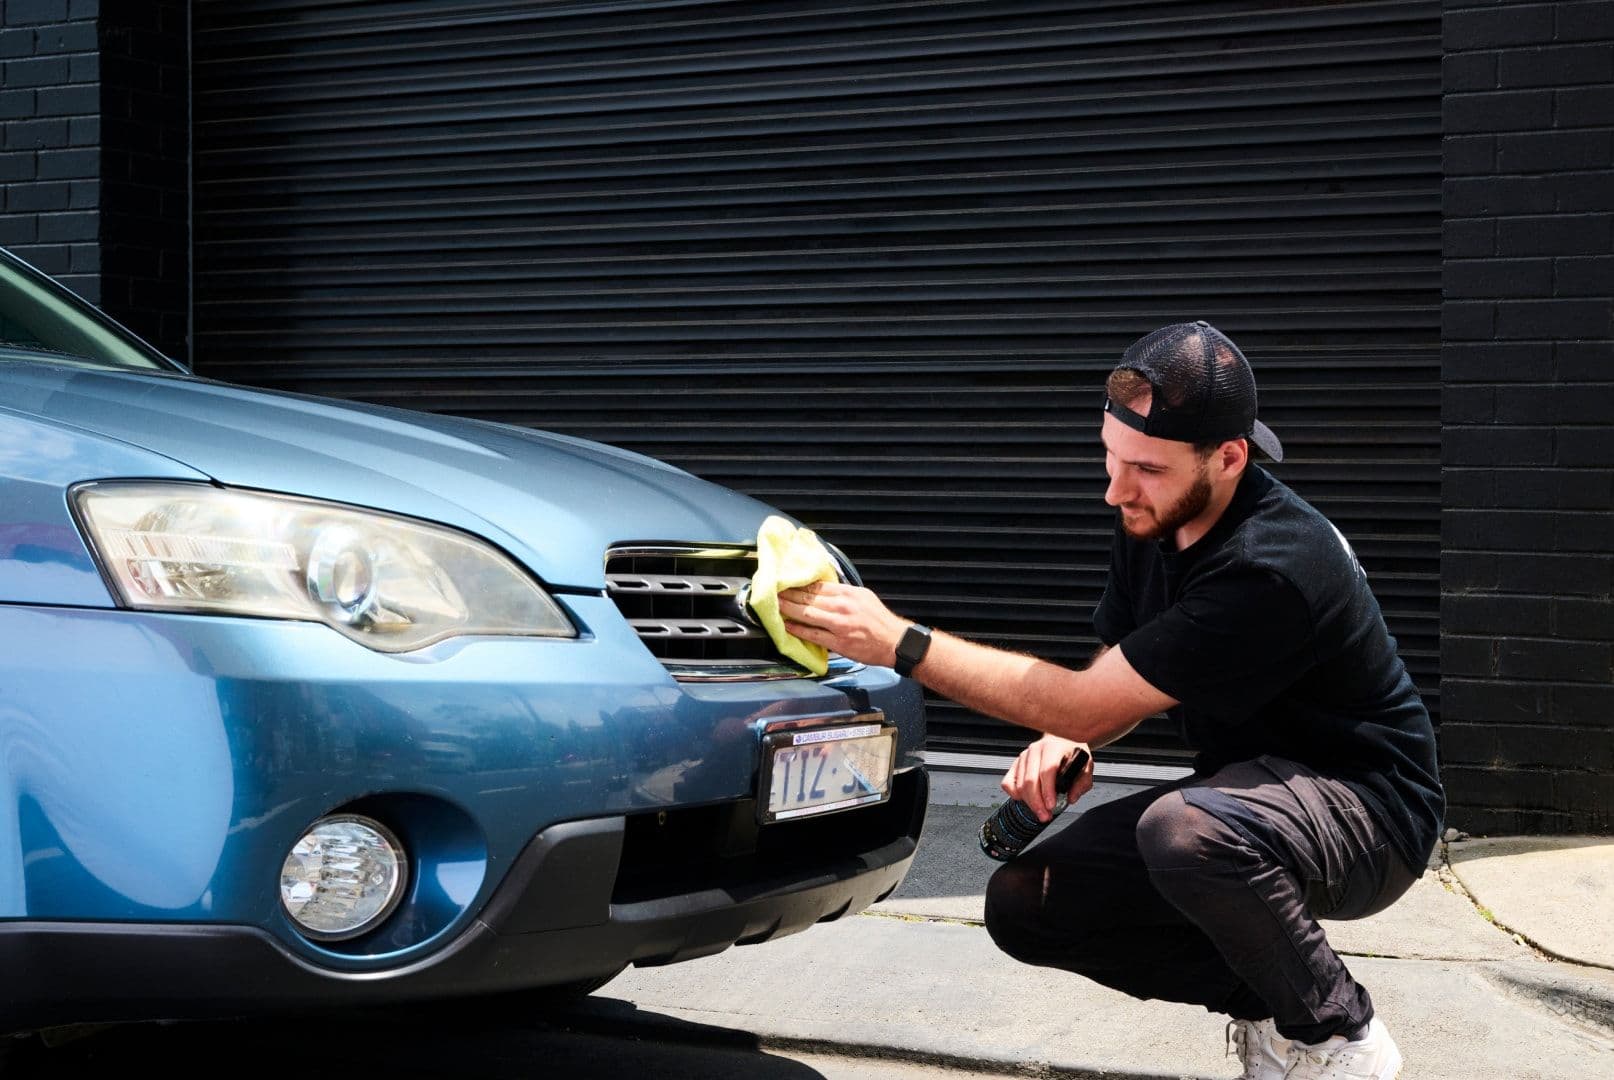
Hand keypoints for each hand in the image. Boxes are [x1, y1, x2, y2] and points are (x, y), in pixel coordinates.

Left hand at [776, 582, 910, 667]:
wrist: (895, 642)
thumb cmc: (880, 621)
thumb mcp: (864, 597)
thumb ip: (844, 593)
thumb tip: (823, 589)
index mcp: (848, 593)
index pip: (817, 585)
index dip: (799, 584)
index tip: (786, 582)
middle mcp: (843, 606)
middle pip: (809, 597)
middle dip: (789, 594)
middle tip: (773, 591)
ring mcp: (839, 624)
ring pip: (807, 614)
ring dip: (788, 609)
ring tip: (776, 606)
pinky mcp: (838, 642)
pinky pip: (813, 635)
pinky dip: (798, 630)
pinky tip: (788, 626)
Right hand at [1002, 735, 1093, 822]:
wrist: (1062, 740)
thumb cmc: (1073, 752)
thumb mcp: (1086, 766)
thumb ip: (1082, 783)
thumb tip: (1071, 797)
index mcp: (1053, 747)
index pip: (1047, 770)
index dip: (1048, 790)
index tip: (1051, 805)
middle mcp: (1036, 749)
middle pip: (1030, 780)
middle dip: (1037, 802)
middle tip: (1045, 815)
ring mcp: (1024, 756)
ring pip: (1019, 784)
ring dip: (1029, 802)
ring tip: (1040, 812)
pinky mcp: (1016, 763)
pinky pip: (1008, 782)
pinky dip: (1014, 794)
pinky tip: (1026, 799)